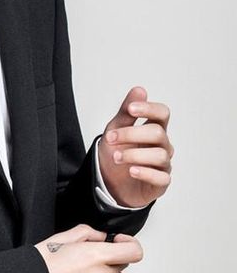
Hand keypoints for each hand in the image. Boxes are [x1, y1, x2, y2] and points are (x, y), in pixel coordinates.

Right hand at [34, 224, 141, 272]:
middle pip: (125, 266)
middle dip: (113, 258)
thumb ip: (85, 233)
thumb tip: (100, 236)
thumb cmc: (39, 266)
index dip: (129, 243)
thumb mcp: (59, 238)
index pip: (133, 251)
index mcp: (93, 256)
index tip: (119, 241)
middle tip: (96, 257)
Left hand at [98, 86, 173, 207]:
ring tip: (116, 157)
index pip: (162, 113)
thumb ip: (127, 111)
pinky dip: (145, 173)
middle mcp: (162, 145)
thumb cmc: (116, 151)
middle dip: (131, 134)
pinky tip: (131, 170)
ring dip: (133, 154)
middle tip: (111, 138)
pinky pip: (161, 177)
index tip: (131, 109)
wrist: (109, 180)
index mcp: (153, 128)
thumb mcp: (115, 128)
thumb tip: (140, 90)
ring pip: (159, 155)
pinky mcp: (161, 183)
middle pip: (158, 133)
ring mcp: (163, 164)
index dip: (149, 109)